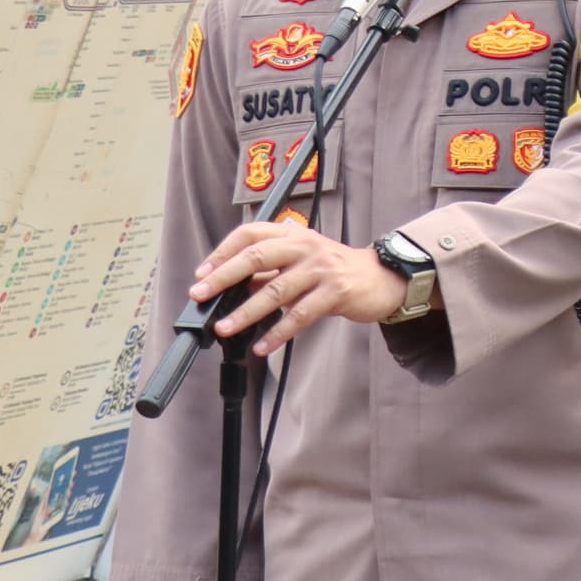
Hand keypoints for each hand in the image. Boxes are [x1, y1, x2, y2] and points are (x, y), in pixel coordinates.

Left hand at [191, 221, 406, 354]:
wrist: (381, 278)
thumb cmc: (335, 270)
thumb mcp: (300, 261)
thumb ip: (268, 271)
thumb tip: (229, 289)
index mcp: (293, 234)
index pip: (250, 234)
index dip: (223, 252)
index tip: (202, 273)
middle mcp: (305, 246)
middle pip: (257, 257)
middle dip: (224, 277)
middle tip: (200, 295)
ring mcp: (321, 268)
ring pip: (276, 290)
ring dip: (246, 312)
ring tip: (225, 327)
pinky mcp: (336, 292)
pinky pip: (300, 316)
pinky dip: (278, 333)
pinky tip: (263, 346)